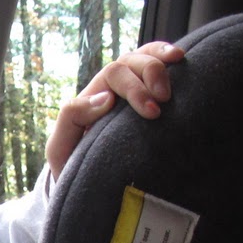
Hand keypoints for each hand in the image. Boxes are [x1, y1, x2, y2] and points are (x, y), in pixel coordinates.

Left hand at [45, 40, 183, 178]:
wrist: (90, 186)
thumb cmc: (75, 167)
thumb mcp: (61, 147)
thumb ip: (70, 119)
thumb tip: (105, 98)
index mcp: (93, 99)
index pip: (114, 74)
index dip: (134, 88)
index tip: (152, 113)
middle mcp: (112, 88)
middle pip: (131, 61)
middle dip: (151, 73)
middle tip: (164, 99)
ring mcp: (134, 90)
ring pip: (145, 56)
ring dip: (160, 61)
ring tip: (178, 64)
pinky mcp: (152, 99)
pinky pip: (159, 67)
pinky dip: (168, 56)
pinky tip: (181, 58)